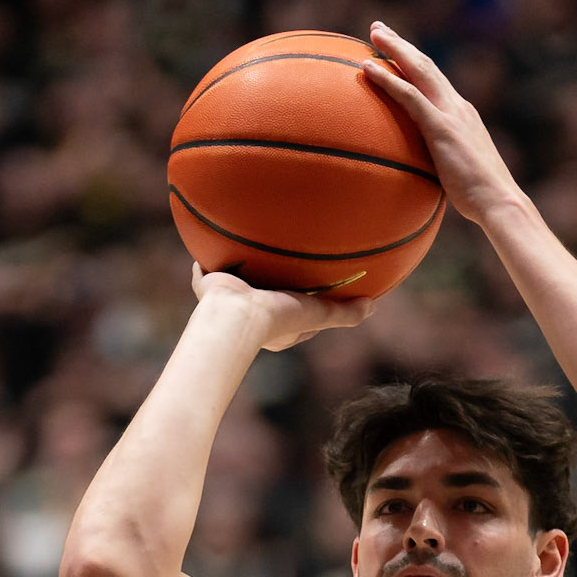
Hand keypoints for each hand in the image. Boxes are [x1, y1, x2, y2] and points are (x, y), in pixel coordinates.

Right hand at [191, 264, 374, 351]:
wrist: (236, 315)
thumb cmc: (278, 317)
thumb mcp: (319, 314)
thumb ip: (345, 314)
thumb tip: (373, 306)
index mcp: (275, 327)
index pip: (295, 314)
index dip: (305, 302)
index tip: (314, 290)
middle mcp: (250, 314)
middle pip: (263, 295)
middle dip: (269, 284)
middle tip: (279, 267)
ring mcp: (227, 302)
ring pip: (235, 283)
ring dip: (239, 271)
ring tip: (244, 251)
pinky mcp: (208, 288)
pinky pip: (204, 274)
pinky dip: (204, 265)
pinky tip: (206, 248)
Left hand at [362, 21, 520, 228]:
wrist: (500, 201)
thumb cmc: (481, 198)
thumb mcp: (458, 172)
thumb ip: (441, 163)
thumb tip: (423, 174)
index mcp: (462, 114)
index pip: (436, 80)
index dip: (415, 62)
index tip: (398, 51)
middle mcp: (457, 106)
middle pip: (426, 65)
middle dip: (402, 45)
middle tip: (379, 29)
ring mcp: (450, 114)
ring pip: (419, 70)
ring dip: (395, 49)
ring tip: (373, 34)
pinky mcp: (441, 128)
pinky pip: (409, 96)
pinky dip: (387, 79)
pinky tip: (367, 67)